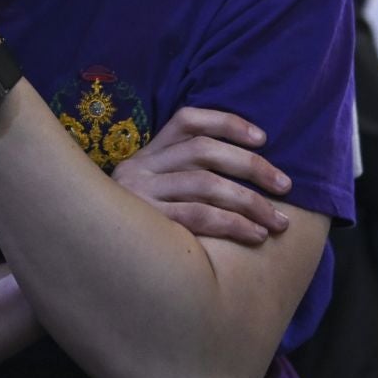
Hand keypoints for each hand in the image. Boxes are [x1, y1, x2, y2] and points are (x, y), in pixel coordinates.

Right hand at [108, 107, 292, 245]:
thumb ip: (181, 177)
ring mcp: (140, 195)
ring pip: (205, 184)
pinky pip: (197, 217)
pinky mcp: (146, 224)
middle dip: (251, 166)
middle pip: (203, 150)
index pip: (187, 121)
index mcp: (145, 155)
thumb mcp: (151, 192)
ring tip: (278, 221)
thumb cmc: (139, 228)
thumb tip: (243, 168)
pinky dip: (233, 224)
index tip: (263, 138)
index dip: (227, 123)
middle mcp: (139, 168)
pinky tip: (255, 235)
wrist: (92, 256)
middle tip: (285, 185)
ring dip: (250, 202)